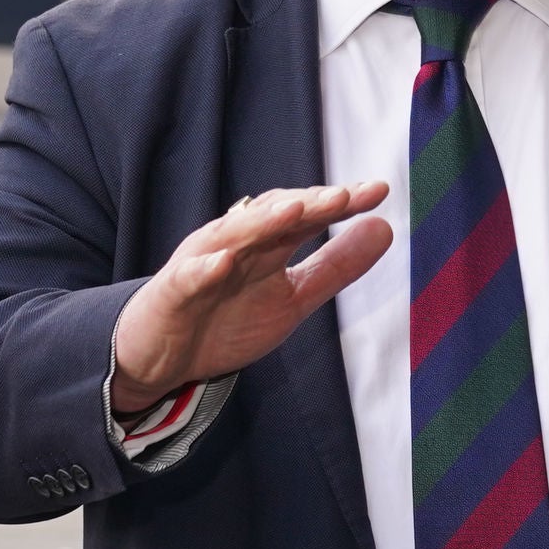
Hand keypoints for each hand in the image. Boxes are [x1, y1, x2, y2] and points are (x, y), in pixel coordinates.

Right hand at [109, 184, 392, 411]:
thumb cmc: (226, 319)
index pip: (306, 214)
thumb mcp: (294, 297)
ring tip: (295, 210)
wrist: (164, 357)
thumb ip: (336, 266)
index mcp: (267, 243)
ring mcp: (202, 263)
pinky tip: (222, 262)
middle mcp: (236, 243)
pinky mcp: (174, 292)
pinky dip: (204, 269)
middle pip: (274, 216)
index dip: (340, 202)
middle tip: (344, 195)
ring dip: (262, 222)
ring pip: (232, 236)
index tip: (379, 191)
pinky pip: (188, 278)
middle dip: (308, 204)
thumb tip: (385, 227)